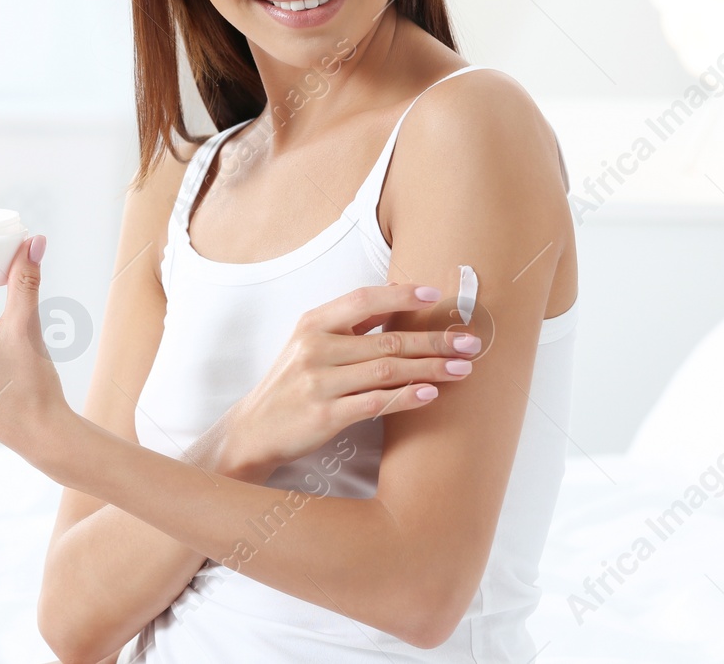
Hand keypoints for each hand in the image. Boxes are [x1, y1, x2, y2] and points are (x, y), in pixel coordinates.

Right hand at [225, 283, 481, 475]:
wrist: (254, 429)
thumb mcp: (309, 344)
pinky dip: (406, 397)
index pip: (364, 299)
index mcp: (313, 323)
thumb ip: (348, 326)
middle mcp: (316, 348)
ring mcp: (319, 382)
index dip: (402, 295)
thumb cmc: (291, 384)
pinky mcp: (325, 415)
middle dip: (434, 340)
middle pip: (387, 339)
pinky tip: (430, 394)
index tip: (437, 295)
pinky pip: (375, 402)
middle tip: (469, 342)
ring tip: (461, 369)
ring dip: (430, 369)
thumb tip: (398, 303)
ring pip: (387, 370)